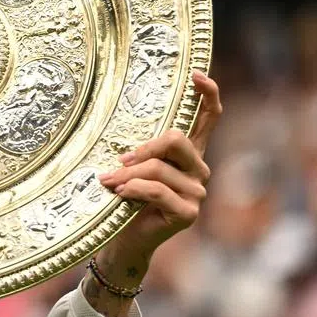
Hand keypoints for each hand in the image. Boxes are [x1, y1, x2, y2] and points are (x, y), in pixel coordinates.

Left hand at [84, 71, 222, 316]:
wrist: (121, 241)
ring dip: (127, 174)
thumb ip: (136, 149)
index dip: (208, 95)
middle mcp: (197, 171)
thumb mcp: (128, 167)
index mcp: (187, 155)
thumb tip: (124, 138)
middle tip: (116, 162)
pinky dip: (134, 189)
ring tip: (108, 182)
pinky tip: (120, 193)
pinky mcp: (188, 213)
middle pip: (176, 139)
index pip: (208, 119)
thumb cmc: (122, 200)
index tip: (197, 75)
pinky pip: (157, 190)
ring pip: (160, 167)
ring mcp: (196, 193)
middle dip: (141, 149)